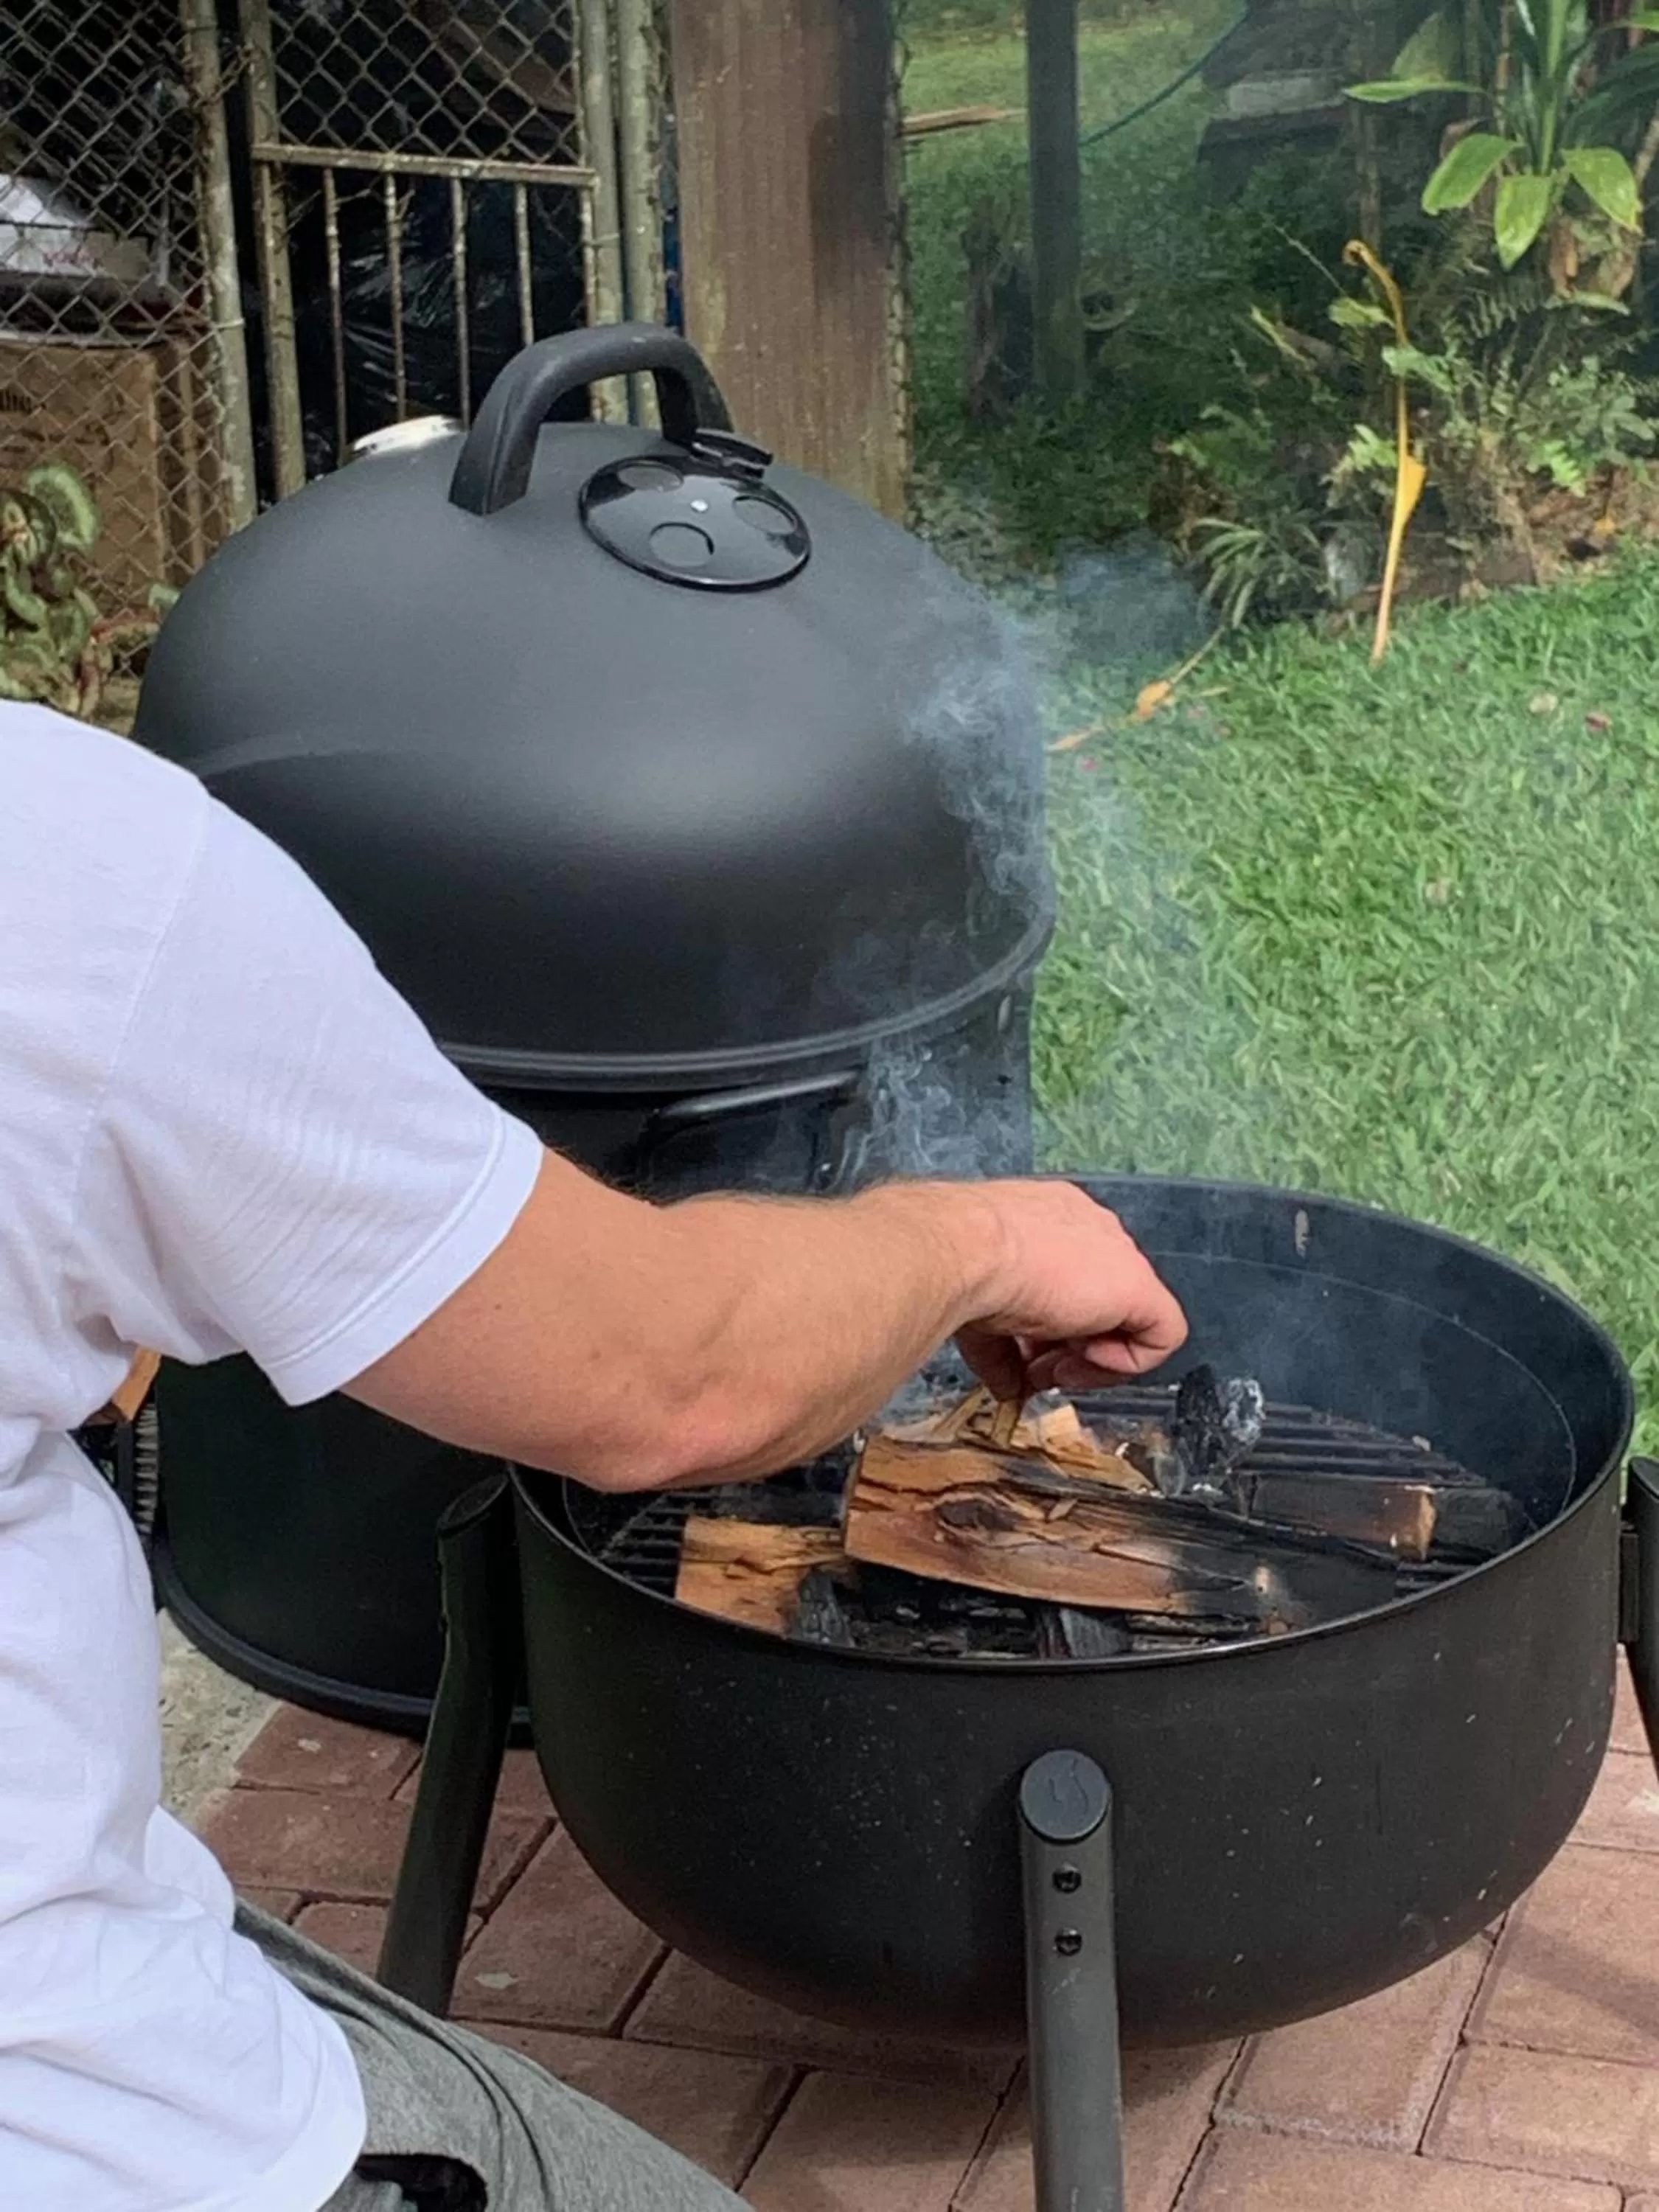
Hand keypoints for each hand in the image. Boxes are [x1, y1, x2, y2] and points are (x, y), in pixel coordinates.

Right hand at [953, 1181, 1186, 1402]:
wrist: (971, 1250)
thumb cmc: (963, 1266)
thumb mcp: (982, 1311)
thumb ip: (1001, 1348)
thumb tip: (1007, 1387)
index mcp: (1052, 1222)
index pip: (1067, 1281)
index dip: (1048, 1330)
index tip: (1025, 1352)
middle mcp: (1090, 1229)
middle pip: (1096, 1301)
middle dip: (1068, 1346)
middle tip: (1039, 1368)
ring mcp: (1119, 1254)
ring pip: (1128, 1320)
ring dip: (1091, 1359)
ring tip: (1056, 1370)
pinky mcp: (1141, 1286)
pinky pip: (1162, 1335)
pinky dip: (1126, 1363)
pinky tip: (1085, 1359)